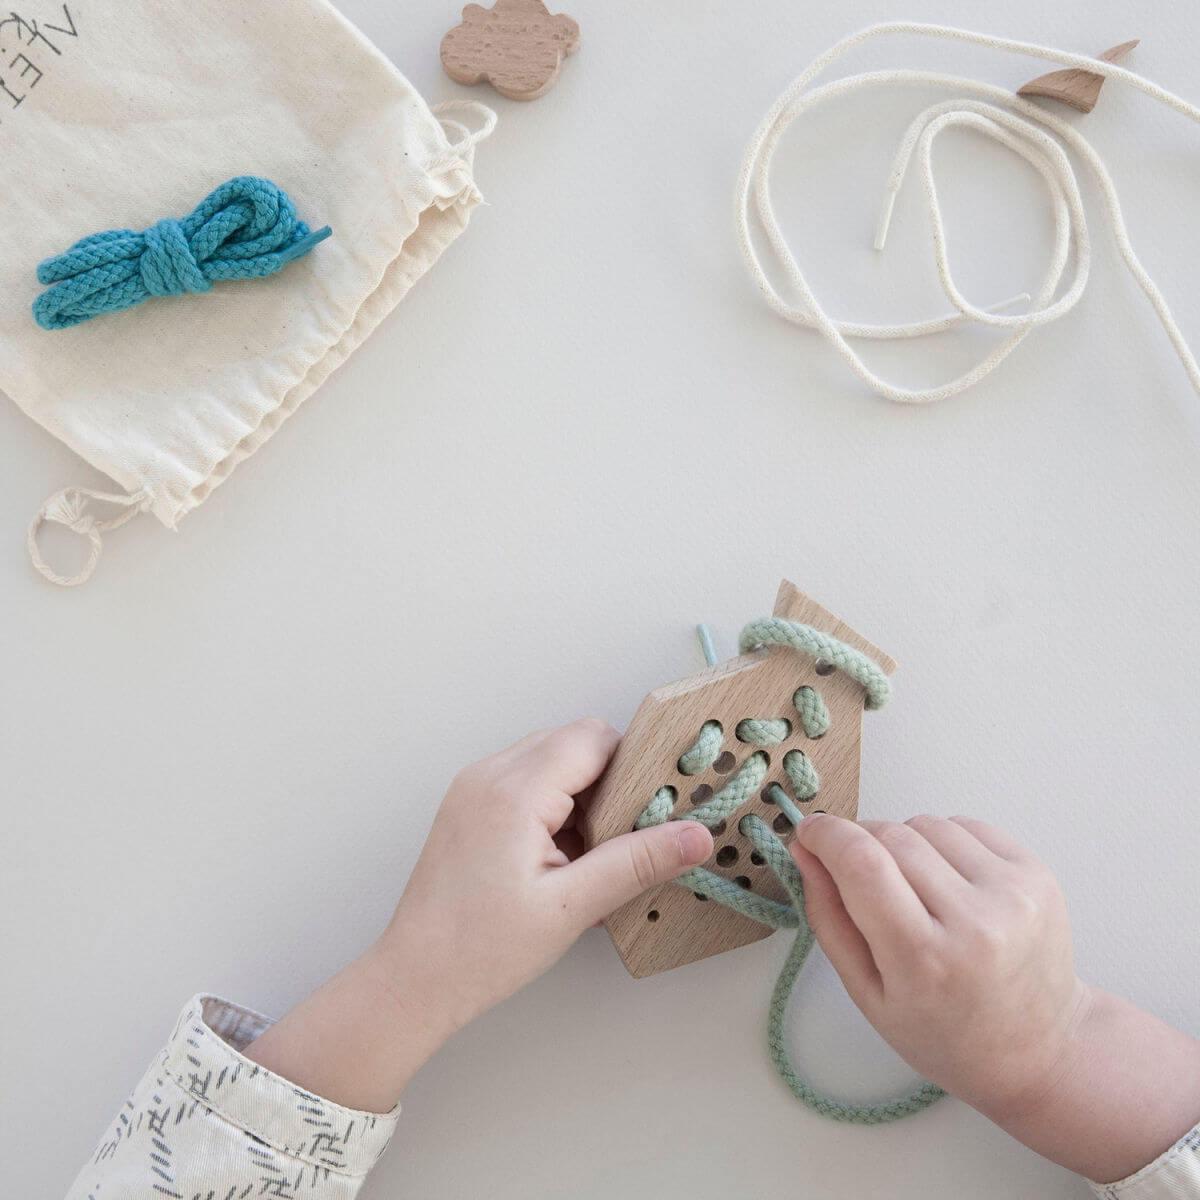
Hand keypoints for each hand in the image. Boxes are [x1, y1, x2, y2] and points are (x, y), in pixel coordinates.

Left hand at [244, 719, 711, 1111]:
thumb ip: (636, 862)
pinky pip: (524, 780)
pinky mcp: (467, 805)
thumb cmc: (483, 950)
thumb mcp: (571, 907)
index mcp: (514, 791)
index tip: (654, 808)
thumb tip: (697, 835)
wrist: (413, 980)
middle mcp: (489, 774)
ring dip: (580, 795)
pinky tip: (559, 859)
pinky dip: (552, 805)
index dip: (632, 766)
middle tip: (625, 839)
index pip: (592, 737)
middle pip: (571, 742)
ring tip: (588, 858)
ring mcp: (472, 787)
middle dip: (608, 782)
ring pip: (549, 759)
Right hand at [793, 813, 1199, 1181]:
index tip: (809, 833)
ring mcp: (1013, 893)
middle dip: (860, 841)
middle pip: (890, 835)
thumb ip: (828, 917)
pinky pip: (965, 825)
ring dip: (903, 842)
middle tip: (857, 872)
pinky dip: (942, 841)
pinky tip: (947, 882)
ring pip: (926, 823)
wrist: (1039, 1049)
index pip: (861, 863)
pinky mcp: (1037, 874)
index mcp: (924, 960)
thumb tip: (804, 848)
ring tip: (913, 888)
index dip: (825, 835)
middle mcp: (975, 920)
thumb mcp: (867, 993)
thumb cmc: (943, 1032)